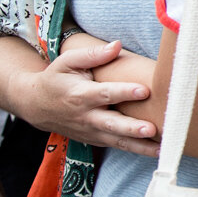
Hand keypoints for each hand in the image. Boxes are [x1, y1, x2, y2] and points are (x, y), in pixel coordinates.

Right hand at [14, 39, 158, 153]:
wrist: (35, 105)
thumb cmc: (56, 78)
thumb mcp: (67, 62)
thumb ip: (92, 55)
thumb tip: (117, 45)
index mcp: (80, 94)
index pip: (104, 93)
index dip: (124, 92)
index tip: (144, 90)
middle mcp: (86, 116)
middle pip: (111, 124)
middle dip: (132, 128)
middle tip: (151, 129)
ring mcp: (91, 131)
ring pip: (117, 141)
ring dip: (139, 146)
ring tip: (162, 149)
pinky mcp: (96, 140)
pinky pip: (117, 146)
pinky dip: (136, 150)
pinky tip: (158, 152)